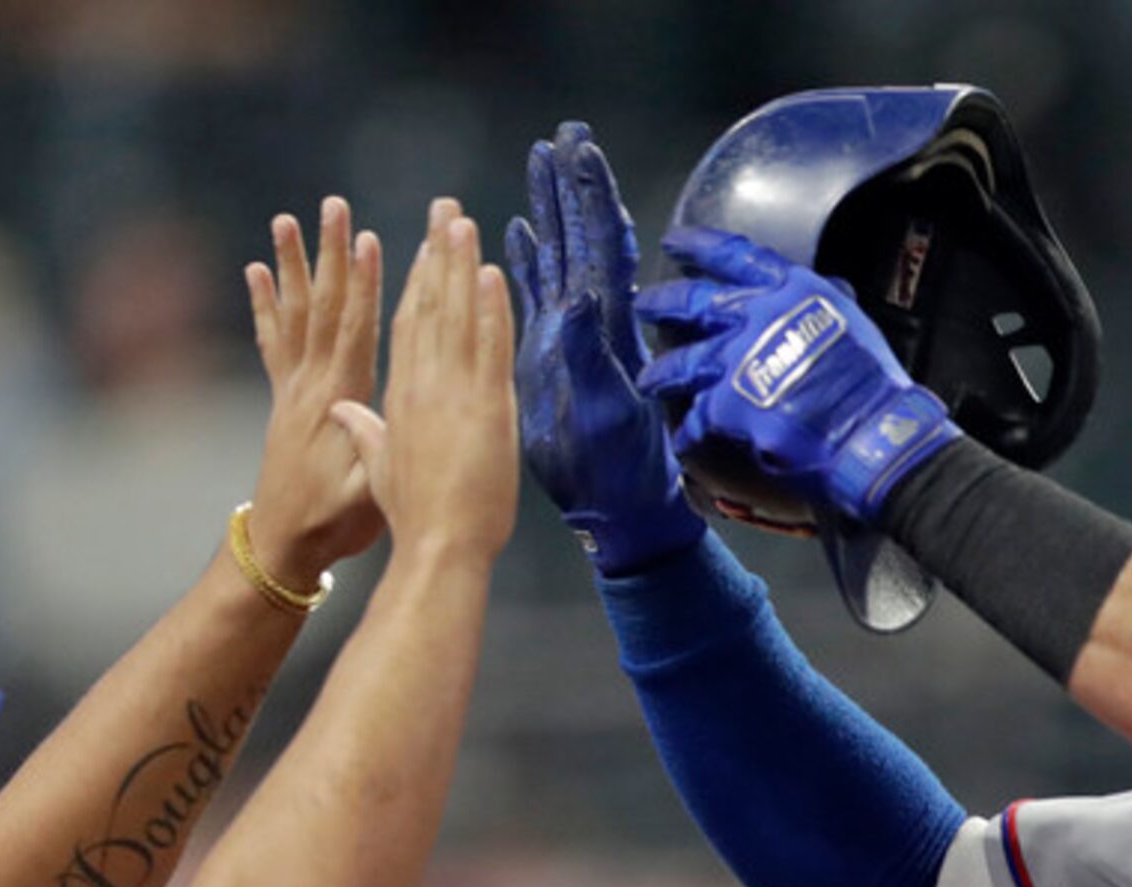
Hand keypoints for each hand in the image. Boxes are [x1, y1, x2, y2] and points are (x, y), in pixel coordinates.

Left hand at [243, 198, 386, 579]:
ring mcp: (292, 389)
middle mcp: (311, 385)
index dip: (363, 286)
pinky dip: (266, 303)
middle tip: (332, 206)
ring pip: (295, 313)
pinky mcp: (282, 398)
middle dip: (330, 254)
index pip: (353, 332)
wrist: (280, 547)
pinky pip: (273, 340)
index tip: (369, 239)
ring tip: (287, 218)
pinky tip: (257, 271)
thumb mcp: (364, 495)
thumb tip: (377, 415)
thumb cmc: (332, 526)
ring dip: (294, 263)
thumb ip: (372, 453)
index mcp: (337, 402)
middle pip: (323, 306)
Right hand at [331, 202, 519, 559]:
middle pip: (429, 305)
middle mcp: (424, 385)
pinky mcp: (486, 407)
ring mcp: (454, 393)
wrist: (439, 547)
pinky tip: (491, 271)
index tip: (423, 244)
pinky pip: (489, 346)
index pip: (408, 325)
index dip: (417, 281)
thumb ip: (366, 433)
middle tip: (444, 208)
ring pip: (457, 315)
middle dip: (436, 252)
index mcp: (401, 396)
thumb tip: (344, 411)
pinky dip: (491, 307)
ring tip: (461, 220)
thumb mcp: (380, 468)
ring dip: (461, 264)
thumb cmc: (413, 517)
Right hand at [503, 120, 704, 574]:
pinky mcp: (551, 354)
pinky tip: (516, 232)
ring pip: (559, 257)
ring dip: (550, 210)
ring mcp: (571, 335)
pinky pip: (539, 294)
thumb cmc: (616, 465)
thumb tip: (581, 294)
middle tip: (564, 136)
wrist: (614, 506)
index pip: (598, 244)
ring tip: (539, 162)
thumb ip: (589, 351)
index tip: (581, 151)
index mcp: (603, 325)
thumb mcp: (602, 407)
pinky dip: (528, 259)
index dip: (590, 197)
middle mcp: (590, 320)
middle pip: (580, 237)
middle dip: (572, 186)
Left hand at [632, 228, 961, 524]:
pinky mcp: (725, 405)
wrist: (874, 435)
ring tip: (649, 380)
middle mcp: (757, 316)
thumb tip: (832, 290)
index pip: (734, 254)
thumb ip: (826, 305)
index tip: (674, 241)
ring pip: (681, 363)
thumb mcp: (854, 323)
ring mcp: (737, 360)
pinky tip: (685, 439)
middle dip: (662, 302)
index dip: (699, 246)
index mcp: (791, 290)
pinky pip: (695, 419)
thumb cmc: (876, 388)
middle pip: (693, 302)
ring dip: (662, 373)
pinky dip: (691, 432)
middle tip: (643, 304)